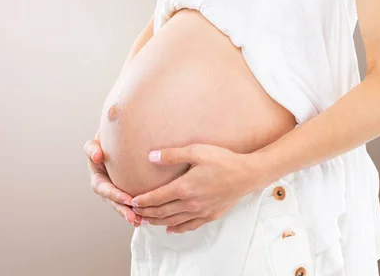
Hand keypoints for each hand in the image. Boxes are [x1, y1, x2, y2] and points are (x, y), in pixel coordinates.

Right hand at [84, 131, 142, 226]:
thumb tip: (97, 156)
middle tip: (134, 216)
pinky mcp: (125, 193)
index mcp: (97, 178)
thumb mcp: (94, 144)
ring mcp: (115, 192)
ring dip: (131, 214)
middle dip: (124, 210)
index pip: (104, 189)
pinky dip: (138, 210)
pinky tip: (147, 216)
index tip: (127, 200)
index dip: (115, 195)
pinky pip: (131, 203)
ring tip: (140, 221)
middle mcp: (106, 188)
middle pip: (113, 202)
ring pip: (122, 206)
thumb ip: (92, 148)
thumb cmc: (104, 142)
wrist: (116, 142)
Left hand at [130, 144, 271, 233]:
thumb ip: (172, 155)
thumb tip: (150, 156)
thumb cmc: (222, 160)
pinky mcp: (210, 215)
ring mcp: (201, 211)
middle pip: (162, 212)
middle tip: (133, 213)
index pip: (157, 198)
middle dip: (146, 213)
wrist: (247, 174)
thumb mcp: (196, 151)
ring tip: (145, 221)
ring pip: (173, 221)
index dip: (143, 201)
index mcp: (185, 187)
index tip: (132, 201)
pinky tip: (170, 229)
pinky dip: (177, 228)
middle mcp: (191, 203)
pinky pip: (190, 226)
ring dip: (157, 222)